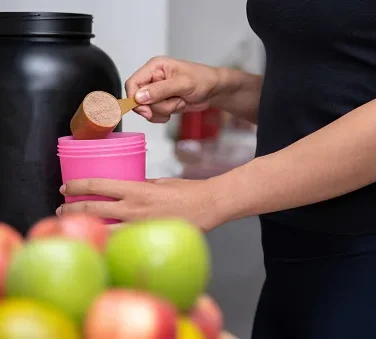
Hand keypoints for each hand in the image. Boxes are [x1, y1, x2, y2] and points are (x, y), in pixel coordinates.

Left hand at [56, 178, 222, 231]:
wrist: (209, 206)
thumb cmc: (188, 191)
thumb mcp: (160, 183)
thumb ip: (140, 187)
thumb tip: (125, 192)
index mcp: (137, 189)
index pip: (98, 185)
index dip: (77, 185)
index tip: (66, 187)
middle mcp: (134, 208)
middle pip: (93, 208)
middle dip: (72, 207)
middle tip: (62, 207)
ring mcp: (139, 226)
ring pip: (102, 228)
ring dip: (84, 224)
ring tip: (71, 223)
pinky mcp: (147, 238)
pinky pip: (120, 240)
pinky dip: (105, 237)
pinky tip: (98, 236)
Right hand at [125, 56, 220, 121]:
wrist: (214, 90)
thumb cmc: (203, 80)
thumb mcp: (183, 84)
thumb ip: (160, 90)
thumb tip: (139, 96)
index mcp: (154, 67)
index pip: (132, 83)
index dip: (135, 98)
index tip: (146, 110)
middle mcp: (153, 79)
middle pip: (139, 100)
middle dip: (157, 106)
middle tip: (174, 101)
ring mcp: (156, 92)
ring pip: (148, 109)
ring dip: (165, 110)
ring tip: (179, 101)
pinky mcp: (161, 102)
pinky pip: (154, 115)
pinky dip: (164, 116)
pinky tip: (177, 107)